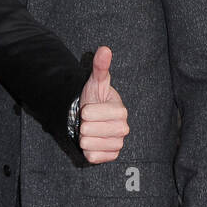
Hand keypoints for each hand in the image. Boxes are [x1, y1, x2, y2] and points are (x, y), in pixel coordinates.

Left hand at [77, 45, 128, 162]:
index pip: (90, 114)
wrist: (94, 120)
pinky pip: (93, 157)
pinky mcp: (112, 156)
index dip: (84, 111)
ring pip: (89, 144)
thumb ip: (100, 68)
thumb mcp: (95, 83)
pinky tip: (92, 144)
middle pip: (89, 130)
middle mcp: (123, 128)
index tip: (88, 109)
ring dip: (83, 138)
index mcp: (120, 110)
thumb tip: (104, 49)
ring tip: (89, 131)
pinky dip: (88, 152)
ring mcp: (118, 143)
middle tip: (87, 121)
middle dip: (82, 125)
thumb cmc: (95, 100)